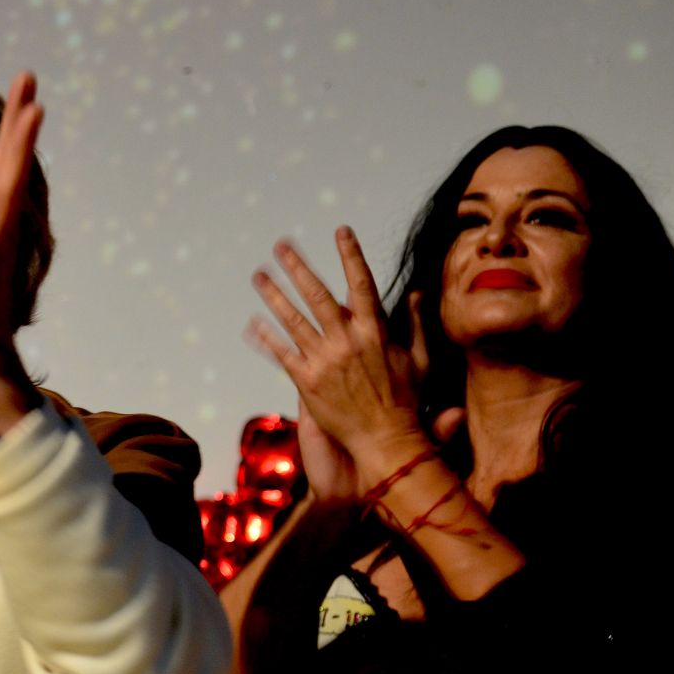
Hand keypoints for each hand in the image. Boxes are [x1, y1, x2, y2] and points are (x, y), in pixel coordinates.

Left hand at [248, 227, 428, 483]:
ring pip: (293, 320)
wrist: (386, 443)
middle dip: (298, 267)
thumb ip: (415, 323)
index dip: (350, 255)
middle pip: (318, 295)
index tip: (341, 231)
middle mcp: (347, 341)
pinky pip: (281, 354)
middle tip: (281, 244)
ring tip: (258, 275)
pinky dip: (266, 337)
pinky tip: (252, 323)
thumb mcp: (421, 359)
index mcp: (376, 331)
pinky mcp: (307, 383)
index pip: (361, 283)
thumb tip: (416, 292)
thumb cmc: (407, 401)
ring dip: (273, 294)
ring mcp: (324, 361)